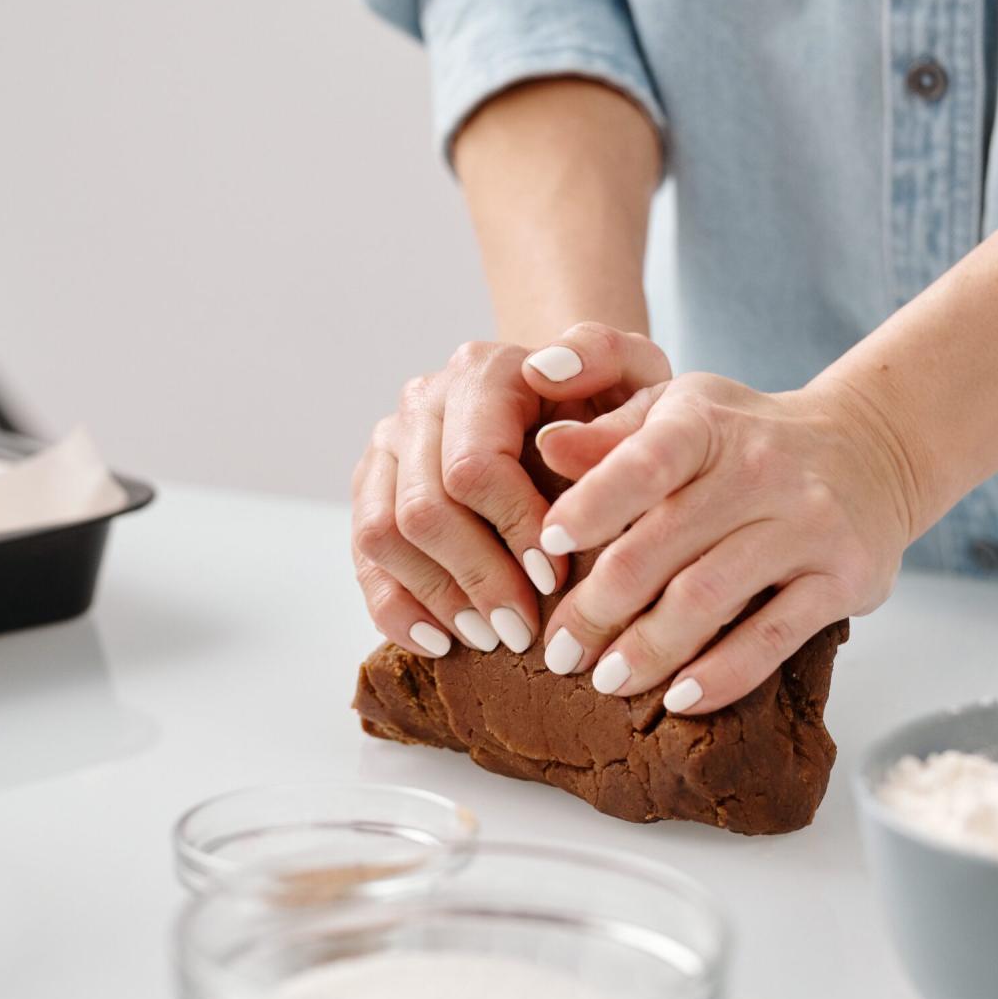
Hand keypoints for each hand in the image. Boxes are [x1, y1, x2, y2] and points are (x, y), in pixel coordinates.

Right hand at [351, 323, 670, 657]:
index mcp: (482, 372)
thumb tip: (546, 371)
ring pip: (382, 535)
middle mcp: (423, 402)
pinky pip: (362, 556)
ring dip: (437, 598)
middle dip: (477, 579)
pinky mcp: (371, 488)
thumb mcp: (635, 372)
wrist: (569, 408)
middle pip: (424, 509)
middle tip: (523, 632)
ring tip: (491, 639)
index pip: (474, 466)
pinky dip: (396, 608)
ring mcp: (389, 445)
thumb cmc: (609, 404)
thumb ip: (609, 356)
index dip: (513, 531)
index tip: (556, 580)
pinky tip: (442, 642)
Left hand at [536, 372, 916, 712]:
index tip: (548, 546)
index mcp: (705, 422)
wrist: (870, 447)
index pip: (644, 462)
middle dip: (599, 607)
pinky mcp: (843, 577)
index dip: (593, 504)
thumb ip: (611, 435)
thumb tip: (545, 446)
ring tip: (605, 681)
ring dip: (649, 649)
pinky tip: (680, 700)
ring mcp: (806, 525)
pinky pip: (773, 636)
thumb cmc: (746, 437)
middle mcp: (760, 469)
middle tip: (559, 652)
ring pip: (709, 598)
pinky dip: (723, 675)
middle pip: (662, 546)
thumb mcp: (679, 414)